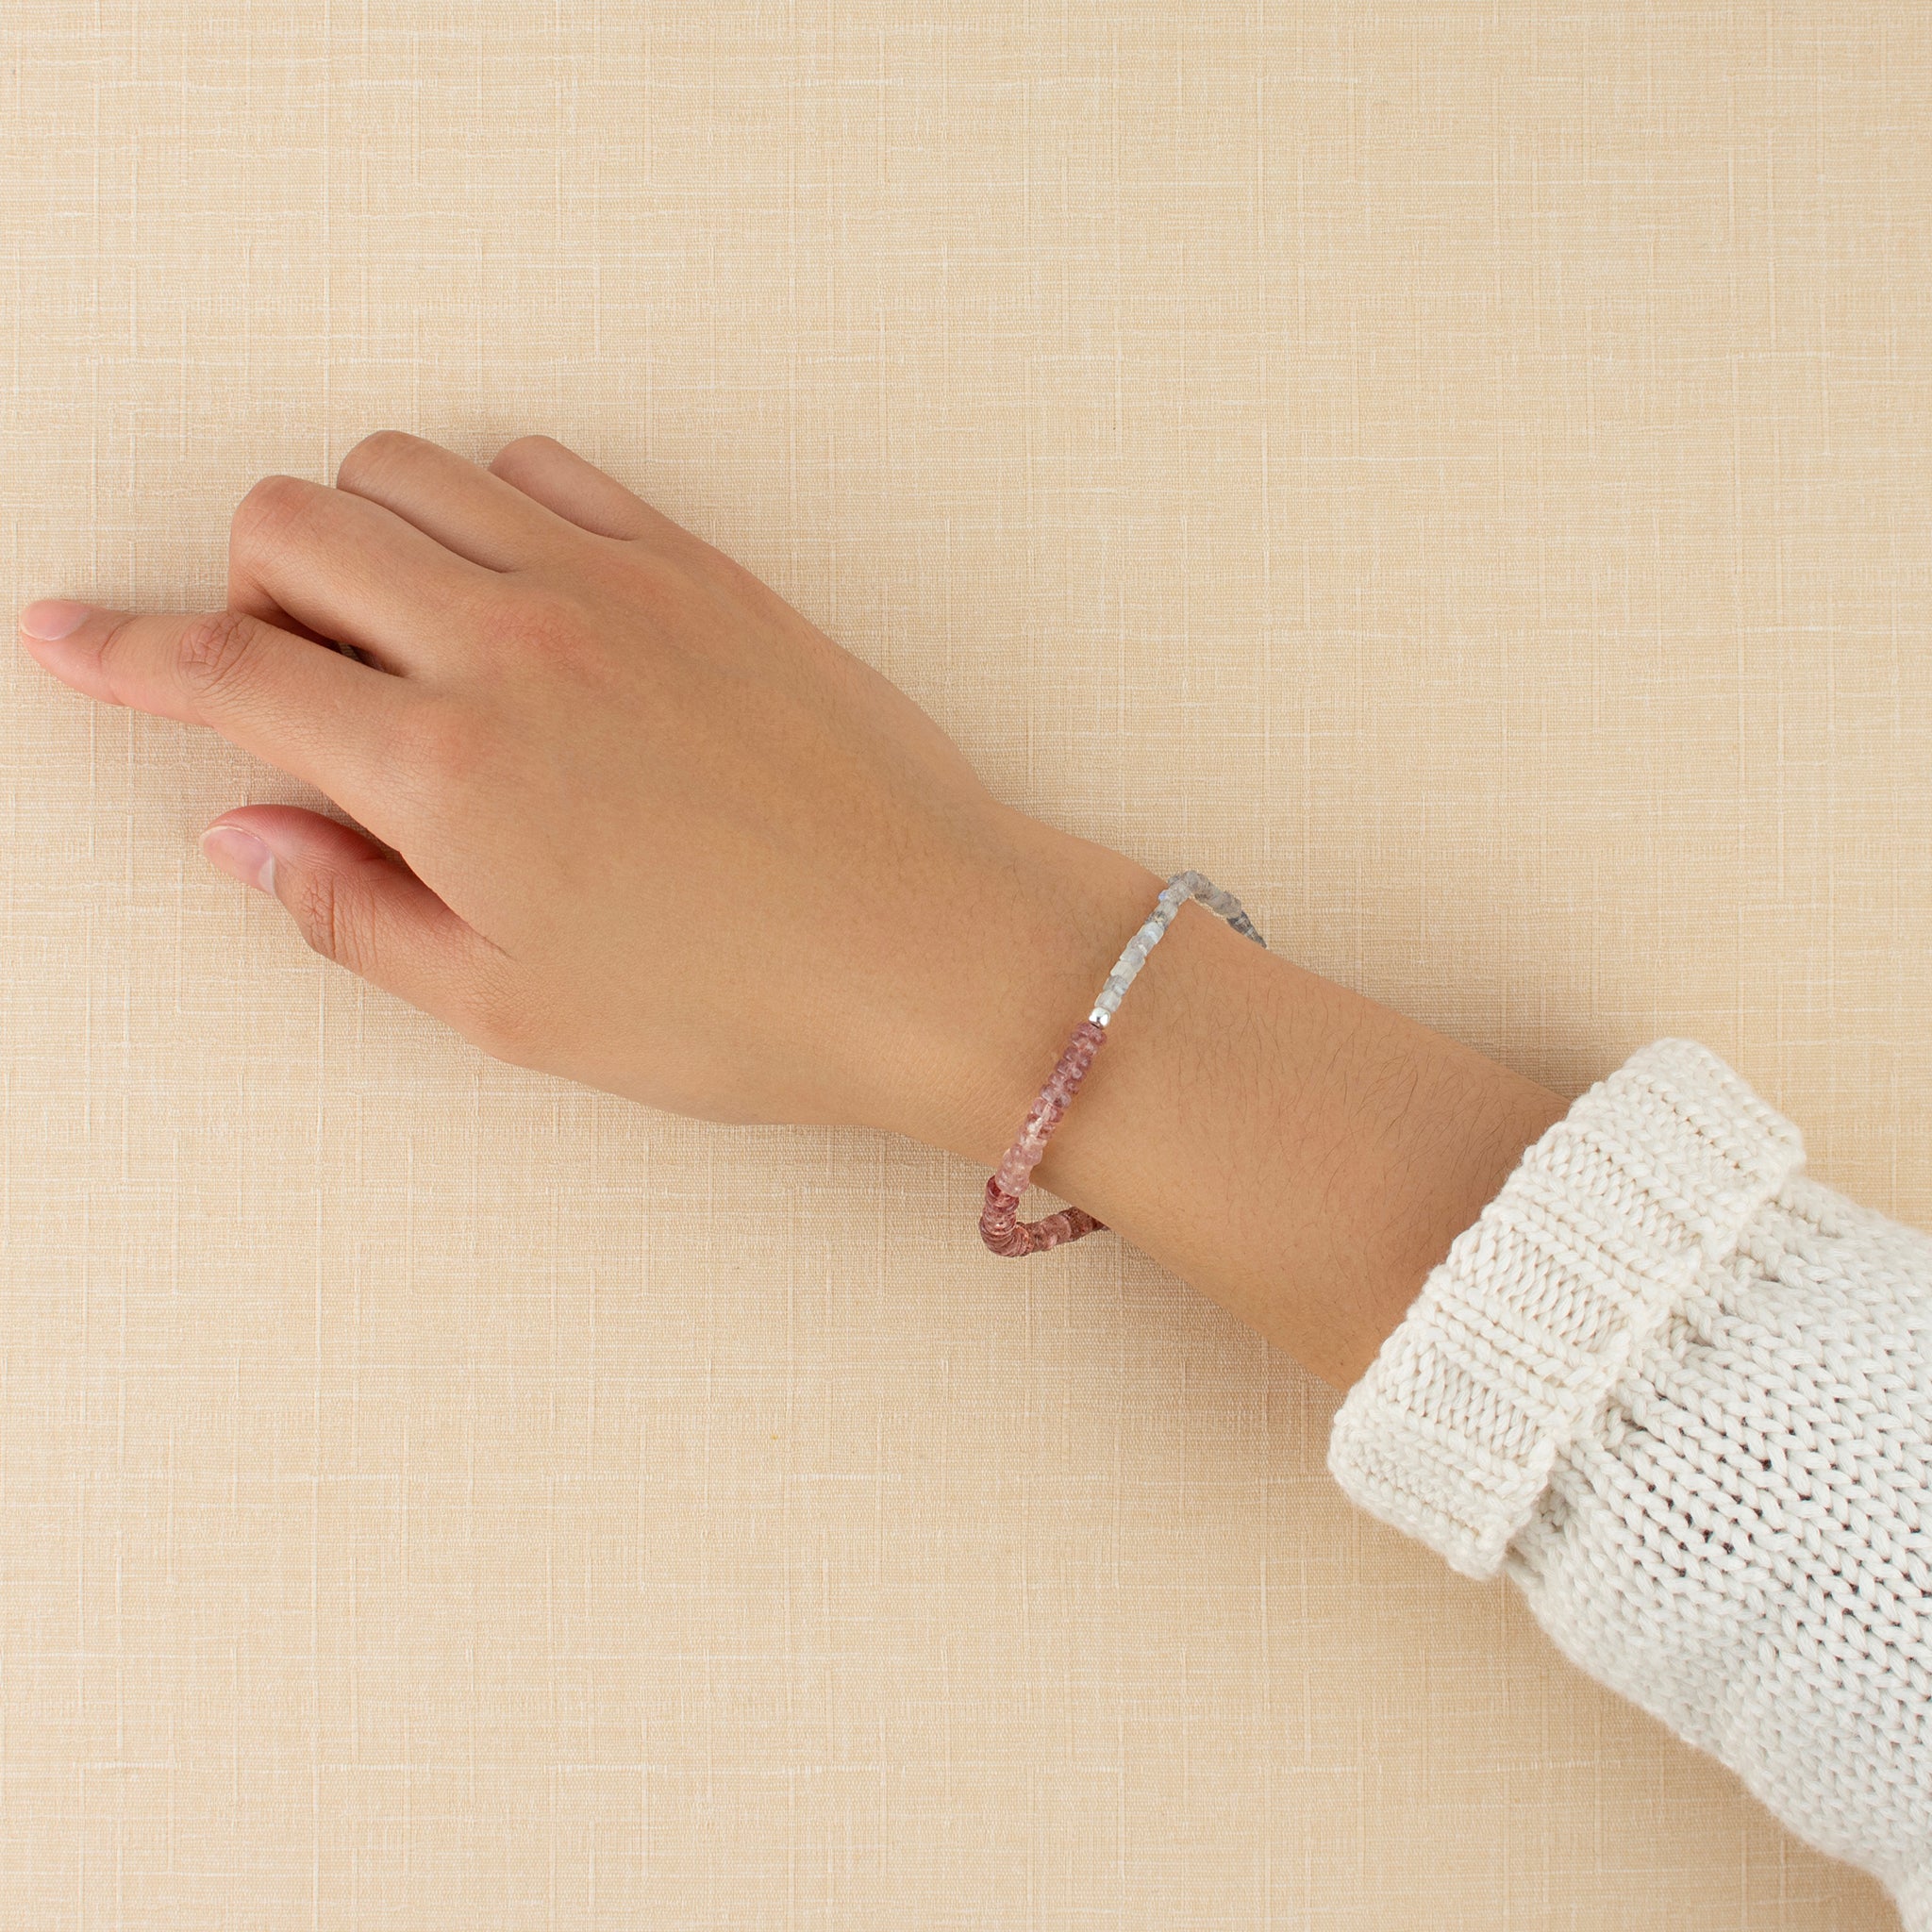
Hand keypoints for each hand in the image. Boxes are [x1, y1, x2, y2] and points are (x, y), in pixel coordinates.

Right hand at [17, 431, 1160, 1154]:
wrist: (940, 951)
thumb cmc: (742, 1007)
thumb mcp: (516, 1010)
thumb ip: (353, 911)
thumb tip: (240, 833)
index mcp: (448, 767)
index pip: (228, 669)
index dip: (120, 650)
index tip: (65, 634)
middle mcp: (515, 640)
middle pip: (294, 520)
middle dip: (249, 587)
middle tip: (293, 682)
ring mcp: (615, 582)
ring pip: (409, 469)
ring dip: (362, 531)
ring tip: (409, 642)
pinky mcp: (701, 565)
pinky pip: (548, 468)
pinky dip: (490, 503)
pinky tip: (519, 595)